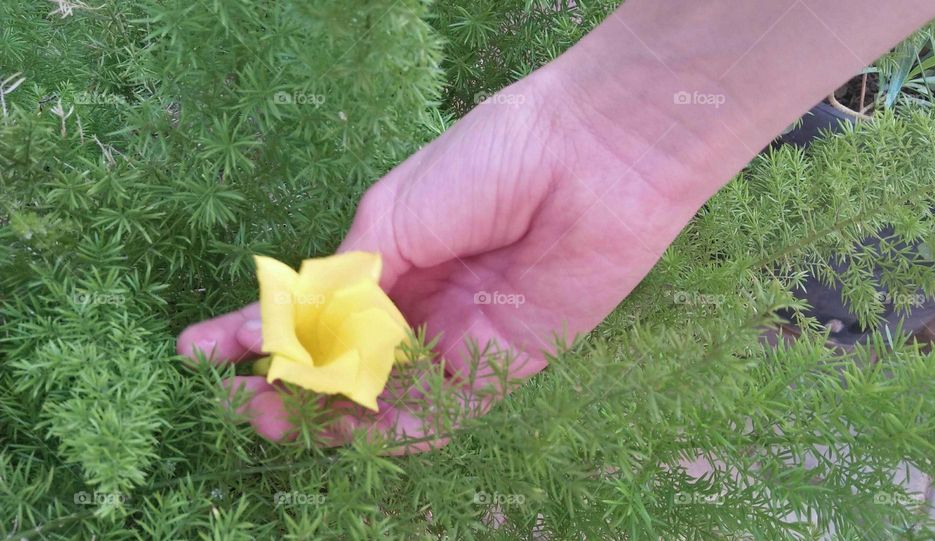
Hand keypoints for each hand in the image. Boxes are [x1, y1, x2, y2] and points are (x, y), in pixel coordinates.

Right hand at [176, 62, 709, 452]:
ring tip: (276, 419)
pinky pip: (444, 416)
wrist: (589, 159)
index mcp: (391, 258)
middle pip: (342, 365)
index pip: (312, 310)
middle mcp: (419, 306)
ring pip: (385, 401)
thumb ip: (348, 281)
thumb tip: (291, 330)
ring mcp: (458, 340)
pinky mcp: (505, 368)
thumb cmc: (489, 164)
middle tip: (239, 400)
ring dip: (330, 418)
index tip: (197, 352)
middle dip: (286, 385)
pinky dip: (396, 432)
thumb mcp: (394, 215)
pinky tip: (351, 430)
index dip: (255, 331)